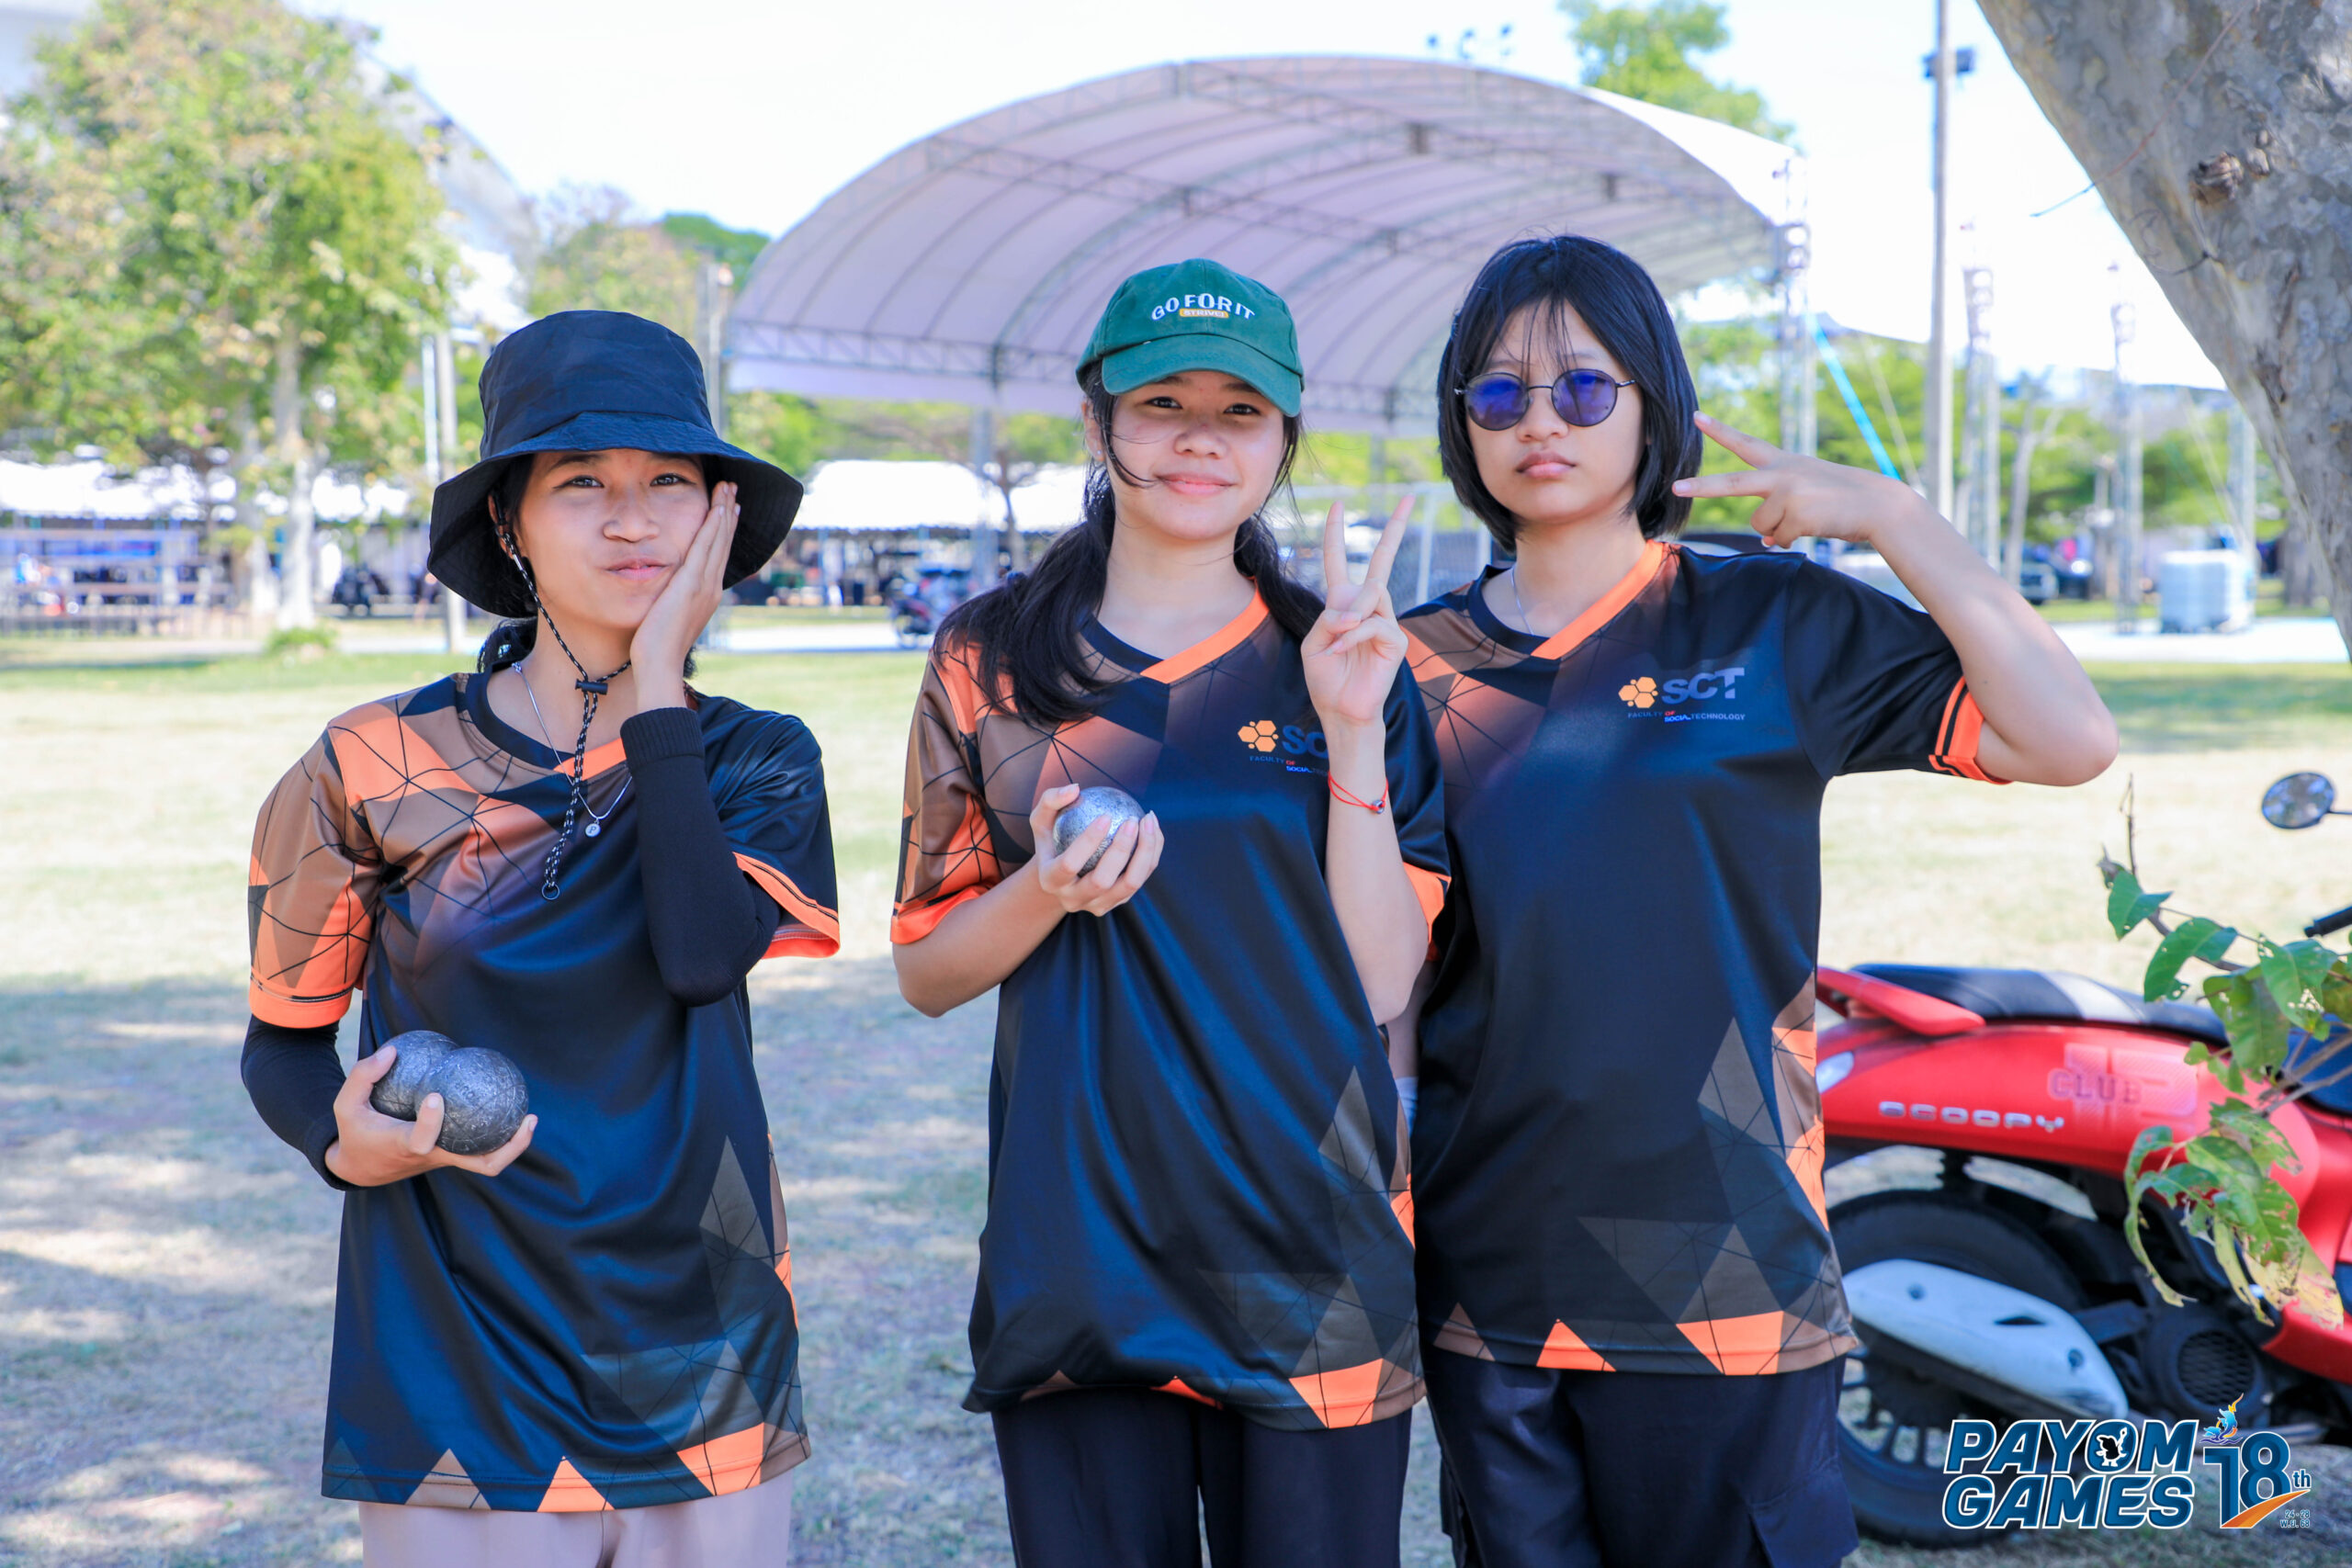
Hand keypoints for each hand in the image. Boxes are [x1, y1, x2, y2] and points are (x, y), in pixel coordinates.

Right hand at [323, 1039, 536, 1187]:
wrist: (360, 1167)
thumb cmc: (355, 1132)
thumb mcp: (344, 1106)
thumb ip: (363, 1076)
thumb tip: (392, 1051)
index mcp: (404, 1146)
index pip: (422, 1140)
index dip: (430, 1122)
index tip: (434, 1096)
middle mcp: (432, 1156)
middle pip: (479, 1164)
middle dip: (508, 1148)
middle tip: (528, 1118)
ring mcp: (444, 1159)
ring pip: (486, 1163)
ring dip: (513, 1146)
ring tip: (530, 1117)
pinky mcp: (449, 1156)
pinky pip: (480, 1150)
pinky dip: (499, 1135)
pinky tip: (506, 1105)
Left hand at [630, 480, 738, 703]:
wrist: (660, 663)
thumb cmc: (656, 646)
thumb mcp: (668, 615)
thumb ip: (673, 598)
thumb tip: (669, 590)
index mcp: (707, 593)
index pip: (717, 553)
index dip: (723, 528)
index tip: (727, 507)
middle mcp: (711, 586)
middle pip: (723, 541)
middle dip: (728, 511)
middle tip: (732, 487)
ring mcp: (705, 585)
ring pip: (718, 540)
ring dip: (724, 511)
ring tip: (728, 488)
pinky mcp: (692, 584)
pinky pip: (705, 548)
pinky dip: (714, 527)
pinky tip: (718, 508)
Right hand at [1025, 784, 1162, 916]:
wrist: (1061, 875)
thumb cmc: (1051, 839)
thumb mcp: (1041, 819)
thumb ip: (1051, 800)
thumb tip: (1074, 789)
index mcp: (1050, 880)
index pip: (1069, 864)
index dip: (1088, 841)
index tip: (1106, 815)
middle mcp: (1073, 899)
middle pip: (1102, 881)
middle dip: (1121, 850)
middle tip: (1133, 820)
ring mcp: (1098, 905)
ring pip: (1129, 884)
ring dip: (1145, 852)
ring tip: (1148, 821)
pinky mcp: (1118, 902)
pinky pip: (1141, 878)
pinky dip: (1151, 854)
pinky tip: (1153, 828)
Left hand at [1302, 496, 1412, 732]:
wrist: (1341, 710)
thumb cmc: (1326, 678)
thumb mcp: (1314, 641)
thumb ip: (1328, 617)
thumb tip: (1355, 607)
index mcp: (1343, 604)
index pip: (1340, 562)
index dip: (1337, 534)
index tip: (1338, 506)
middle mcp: (1368, 607)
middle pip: (1382, 560)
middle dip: (1395, 528)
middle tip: (1411, 497)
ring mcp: (1385, 621)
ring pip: (1372, 594)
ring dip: (1348, 616)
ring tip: (1335, 641)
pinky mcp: (1395, 640)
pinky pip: (1372, 624)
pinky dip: (1351, 637)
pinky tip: (1340, 652)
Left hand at [1671, 413, 1936, 548]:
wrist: (1879, 506)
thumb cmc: (1843, 501)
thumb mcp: (1807, 496)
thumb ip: (1780, 510)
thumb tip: (1767, 540)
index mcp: (1784, 462)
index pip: (1746, 443)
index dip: (1720, 431)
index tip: (1695, 416)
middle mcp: (1782, 473)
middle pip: (1732, 483)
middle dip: (1702, 486)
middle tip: (1676, 486)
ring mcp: (1788, 492)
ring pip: (1761, 525)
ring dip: (1779, 530)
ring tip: (1808, 518)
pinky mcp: (1796, 513)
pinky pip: (1779, 538)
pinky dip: (1792, 540)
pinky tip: (1814, 527)